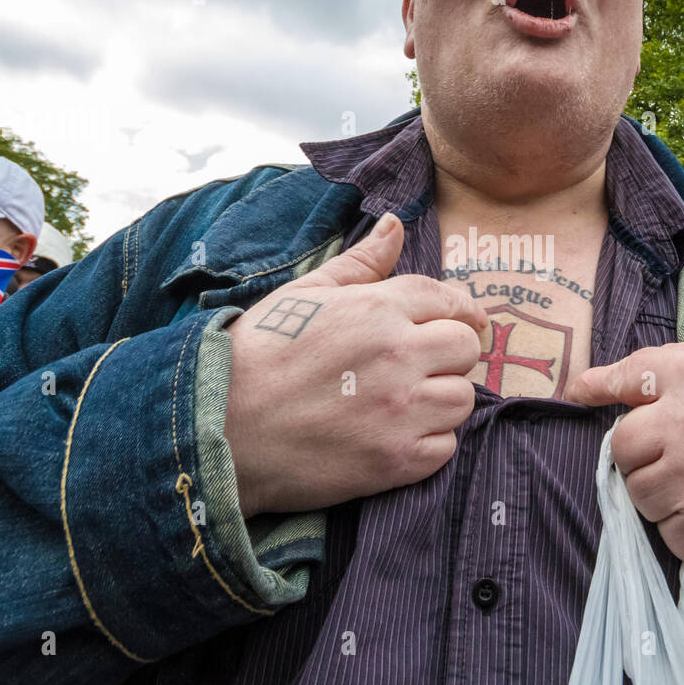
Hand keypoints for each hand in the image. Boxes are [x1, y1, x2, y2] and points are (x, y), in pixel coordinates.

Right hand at [224, 213, 488, 517]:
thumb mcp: (305, 293)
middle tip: (420, 366)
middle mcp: (398, 355)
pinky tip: (393, 437)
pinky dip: (427, 444)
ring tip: (403, 403)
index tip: (463, 322)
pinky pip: (445, 448)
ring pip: (461, 399)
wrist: (218, 428)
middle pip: (465, 348)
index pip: (447, 300)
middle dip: (449, 354)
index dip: (458, 311)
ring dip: (440, 400)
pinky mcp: (396, 461)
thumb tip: (397, 224)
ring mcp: (400, 411)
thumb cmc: (256, 355)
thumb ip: (360, 262)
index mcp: (377, 309)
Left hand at [563, 342, 683, 569]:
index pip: (627, 377)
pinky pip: (664, 531)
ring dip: (663, 492)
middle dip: (641, 453)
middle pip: (622, 446)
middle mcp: (683, 424)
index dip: (598, 387)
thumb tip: (594, 384)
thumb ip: (673, 368)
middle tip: (681, 455)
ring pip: (638, 492)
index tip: (577, 394)